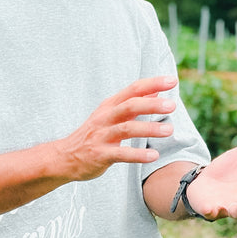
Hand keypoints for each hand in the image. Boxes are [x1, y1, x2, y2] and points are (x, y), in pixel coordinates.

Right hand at [57, 76, 177, 181]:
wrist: (64, 157)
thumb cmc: (94, 134)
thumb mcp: (111, 114)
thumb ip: (133, 103)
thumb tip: (157, 90)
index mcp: (110, 105)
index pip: (133, 90)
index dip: (152, 84)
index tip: (172, 81)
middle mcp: (105, 117)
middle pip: (130, 106)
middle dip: (151, 104)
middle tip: (172, 105)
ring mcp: (101, 136)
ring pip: (126, 128)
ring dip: (149, 128)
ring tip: (169, 130)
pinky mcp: (99, 155)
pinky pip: (120, 154)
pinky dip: (137, 154)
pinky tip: (153, 155)